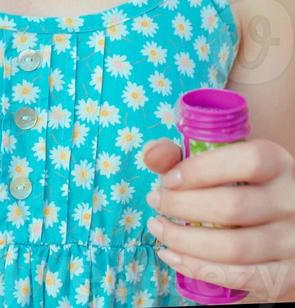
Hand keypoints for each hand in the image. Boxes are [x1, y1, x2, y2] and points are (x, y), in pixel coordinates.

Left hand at [142, 136, 294, 302]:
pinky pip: (240, 277)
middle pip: (232, 206)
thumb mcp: (227, 162)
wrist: (287, 225)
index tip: (167, 179)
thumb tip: (151, 154)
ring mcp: (292, 241)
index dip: (200, 170)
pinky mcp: (286, 275)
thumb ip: (186, 154)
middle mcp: (290, 201)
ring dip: (184, 240)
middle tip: (155, 202)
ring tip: (158, 228)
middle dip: (182, 205)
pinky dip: (199, 268)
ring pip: (233, 247)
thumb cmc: (246, 187)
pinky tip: (173, 256)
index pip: (245, 161)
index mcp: (276, 163)